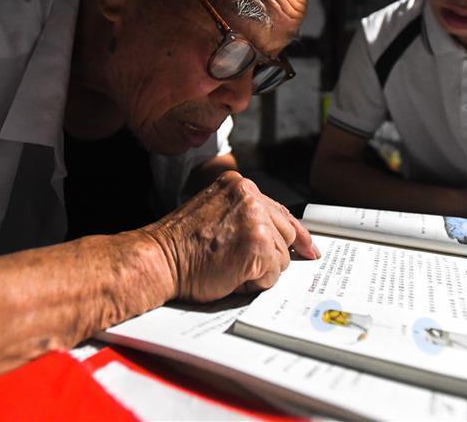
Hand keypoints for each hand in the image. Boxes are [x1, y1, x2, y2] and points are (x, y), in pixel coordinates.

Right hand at [145, 171, 318, 301]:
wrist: (158, 259)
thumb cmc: (180, 245)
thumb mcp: (216, 214)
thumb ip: (245, 216)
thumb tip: (280, 236)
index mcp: (238, 185)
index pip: (279, 210)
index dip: (296, 233)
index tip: (308, 246)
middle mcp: (250, 195)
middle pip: (285, 233)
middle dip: (270, 254)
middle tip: (241, 263)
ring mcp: (256, 220)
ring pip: (281, 256)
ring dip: (259, 270)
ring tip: (226, 266)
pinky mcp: (258, 245)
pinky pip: (272, 274)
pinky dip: (254, 283)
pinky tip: (229, 275)